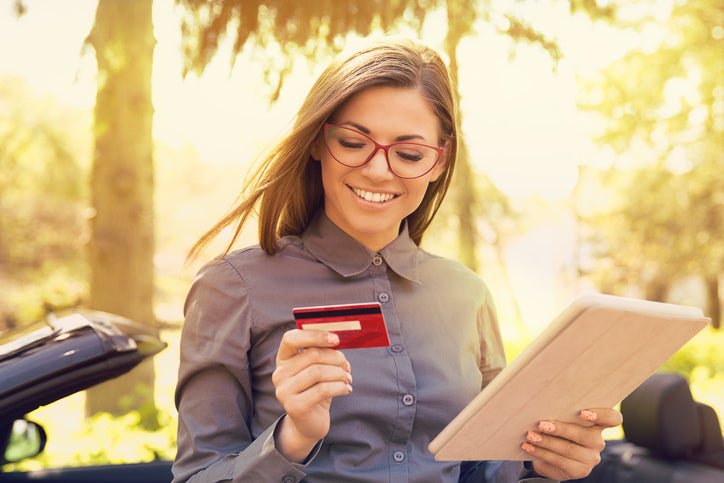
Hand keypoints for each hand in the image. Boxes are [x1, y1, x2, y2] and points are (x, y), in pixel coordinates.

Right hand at [272, 329, 352, 460]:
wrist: (309, 423)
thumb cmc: (316, 391)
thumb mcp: (316, 369)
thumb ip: (322, 354)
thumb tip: (337, 340)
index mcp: (283, 359)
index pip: (290, 338)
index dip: (314, 335)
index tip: (336, 339)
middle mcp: (279, 374)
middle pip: (311, 355)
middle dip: (335, 358)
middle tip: (347, 366)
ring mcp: (284, 391)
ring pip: (318, 372)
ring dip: (339, 373)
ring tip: (347, 378)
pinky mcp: (295, 407)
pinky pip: (323, 390)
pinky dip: (340, 387)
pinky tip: (346, 389)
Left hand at [521, 408, 622, 479]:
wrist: (550, 456)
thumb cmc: (556, 429)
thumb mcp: (561, 418)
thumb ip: (560, 411)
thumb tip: (541, 402)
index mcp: (598, 424)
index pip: (612, 418)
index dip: (601, 415)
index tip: (583, 412)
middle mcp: (598, 441)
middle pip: (584, 435)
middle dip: (561, 429)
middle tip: (541, 424)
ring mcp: (591, 458)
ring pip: (569, 449)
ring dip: (546, 441)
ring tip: (530, 435)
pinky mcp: (580, 471)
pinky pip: (559, 461)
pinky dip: (541, 452)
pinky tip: (528, 447)